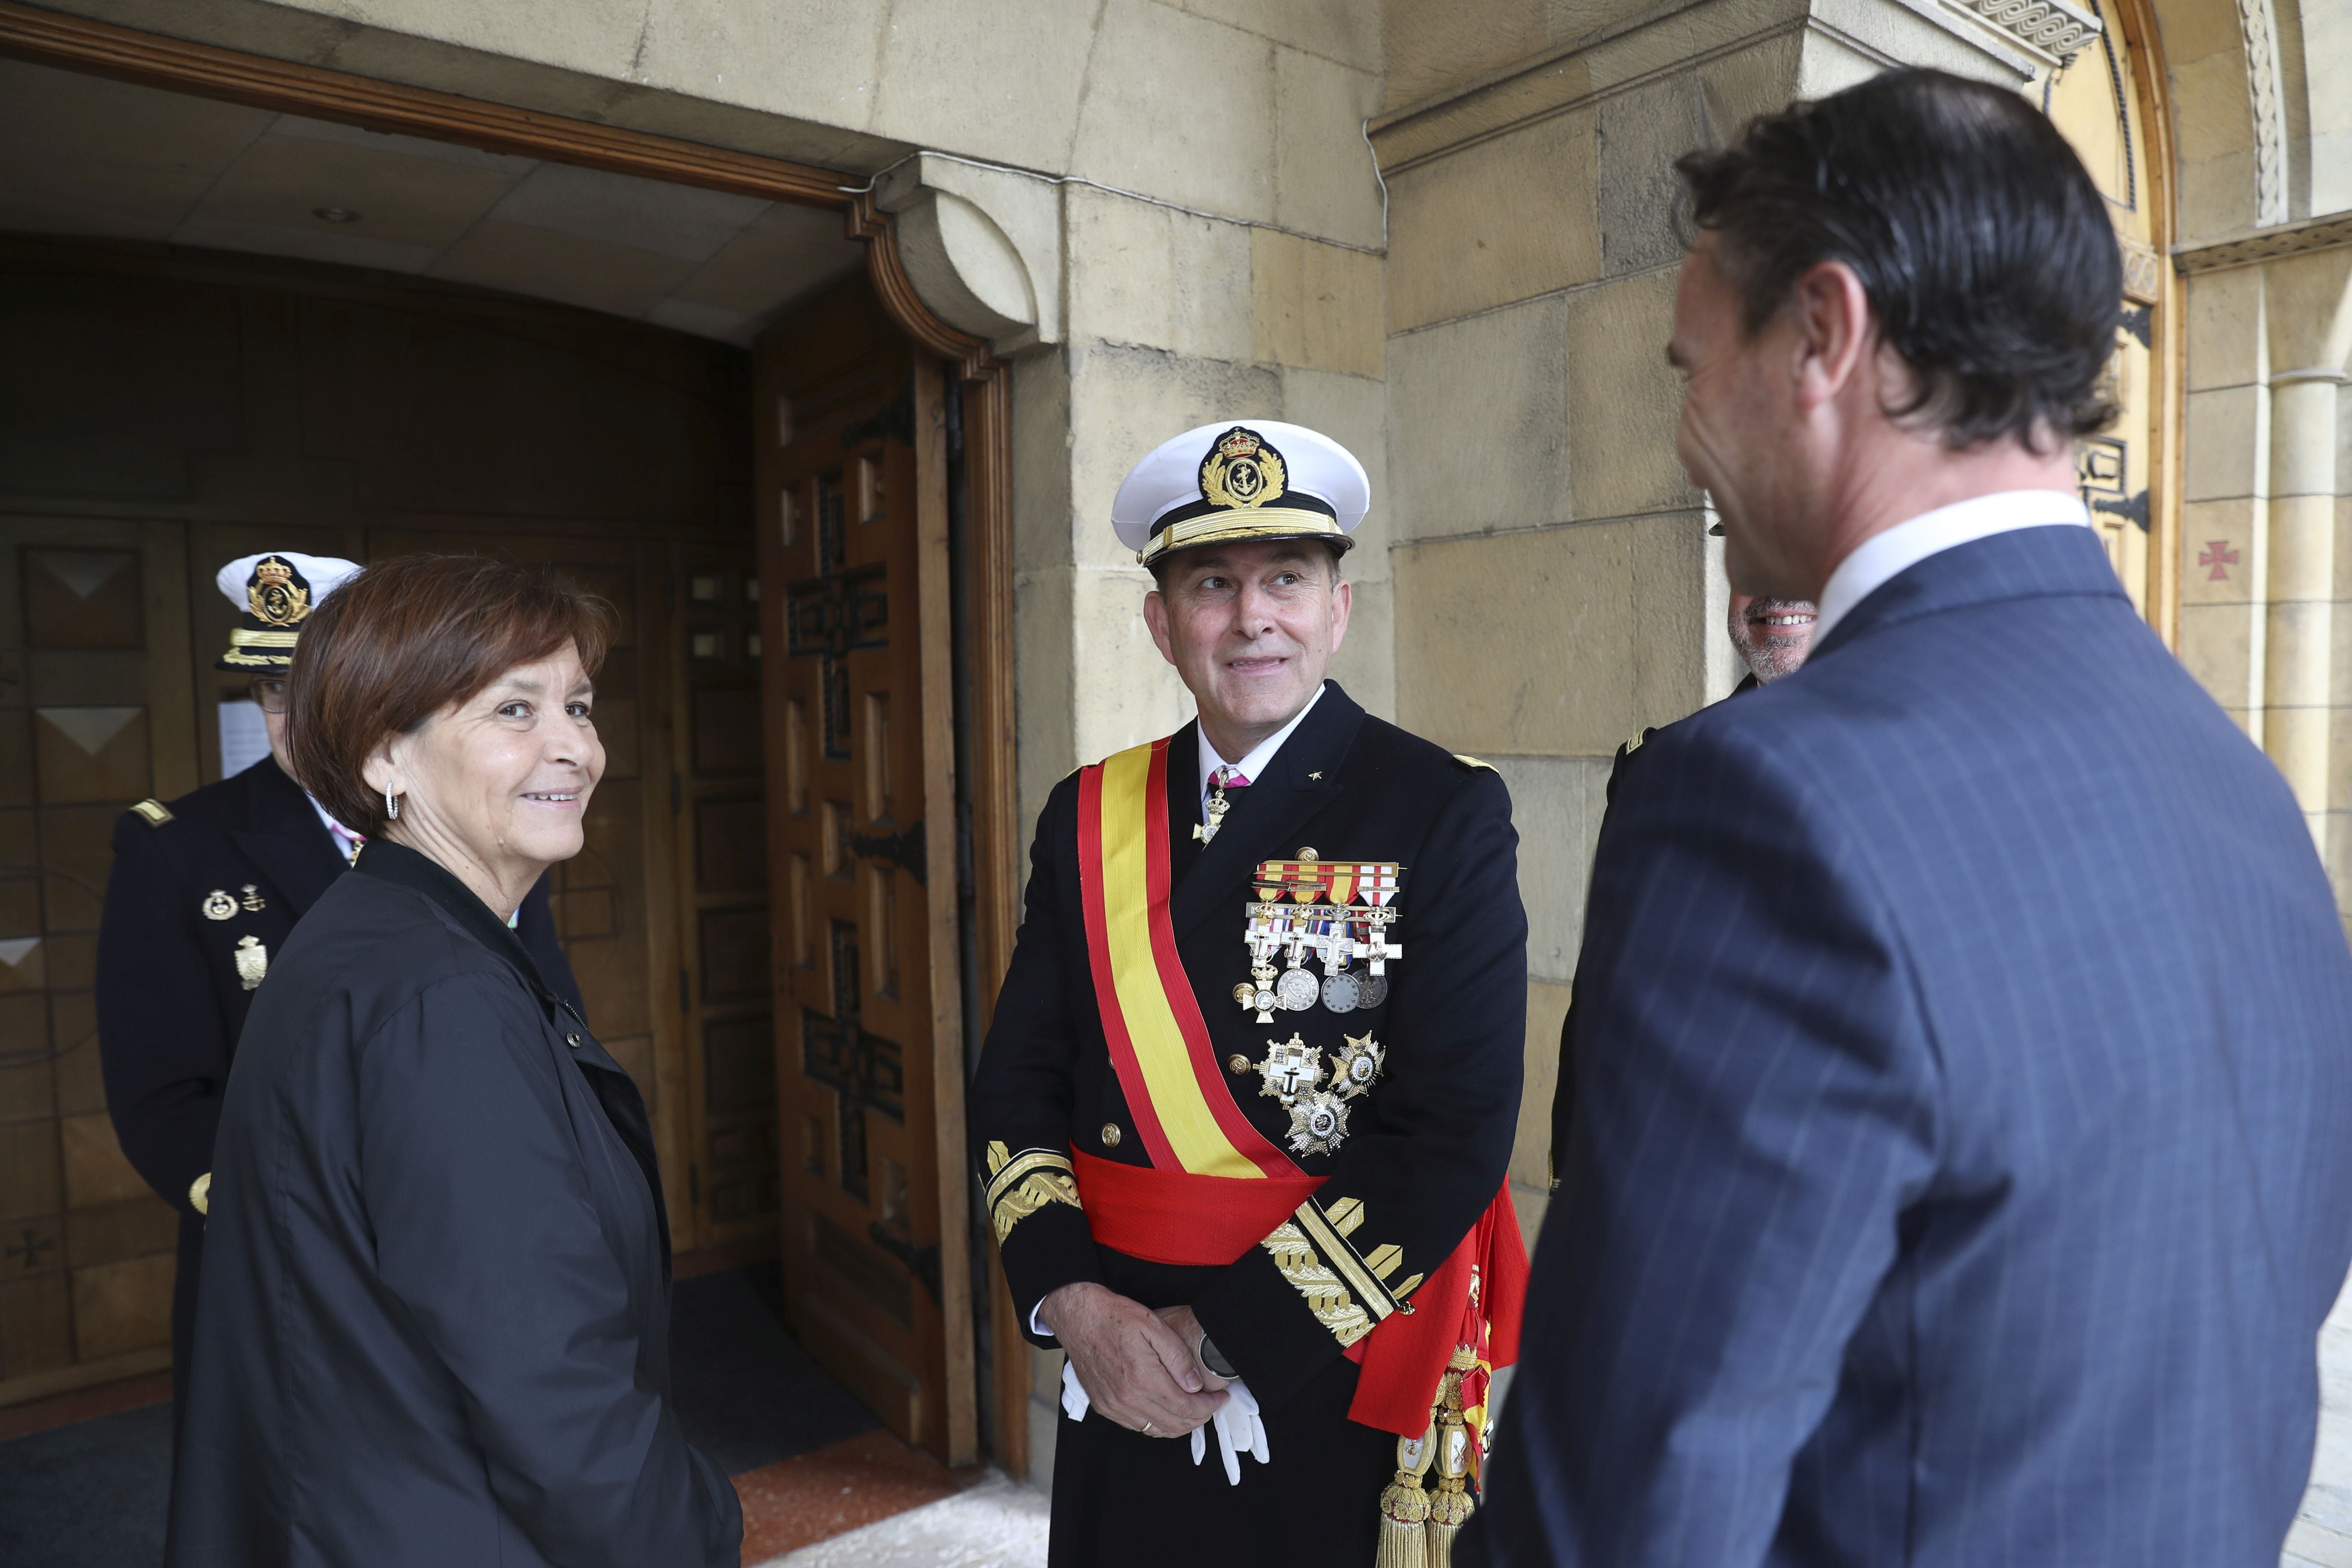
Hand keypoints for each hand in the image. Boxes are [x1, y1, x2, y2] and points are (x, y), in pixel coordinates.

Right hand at [1040, 1283, 1225, 1437]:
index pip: (1186, 1407)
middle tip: (1211, 1405)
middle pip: (1174, 1424)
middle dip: (1199, 1418)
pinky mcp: (1104, 1406)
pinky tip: (1167, 1410)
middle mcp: (1127, 1398)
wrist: (1078, 1316)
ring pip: (1156, 1430)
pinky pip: (1137, 1426)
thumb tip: (1196, 1385)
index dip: (1209, 1407)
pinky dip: (1157, 1424)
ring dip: (1180, 1425)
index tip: (1221, 1398)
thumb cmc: (1115, 1316)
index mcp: (1143, 1378)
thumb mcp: (1153, 1325)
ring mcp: (1113, 1405)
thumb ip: (1178, 1357)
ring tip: (1194, 1409)